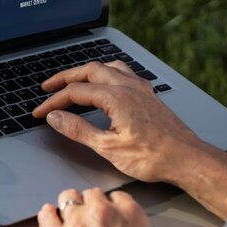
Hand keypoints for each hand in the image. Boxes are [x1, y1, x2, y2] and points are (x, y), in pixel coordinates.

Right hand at [32, 61, 222, 184]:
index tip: (40, 112)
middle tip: (48, 87)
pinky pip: (124, 73)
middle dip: (65, 78)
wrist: (186, 158)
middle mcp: (128, 87)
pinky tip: (107, 83)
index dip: (53, 102)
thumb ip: (78, 130)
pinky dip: (107, 73)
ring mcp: (140, 88)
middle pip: (89, 71)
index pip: (75, 93)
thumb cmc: (152, 157)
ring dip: (86, 72)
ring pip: (107, 68)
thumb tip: (56, 118)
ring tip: (74, 81)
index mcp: (115, 97)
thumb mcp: (108, 148)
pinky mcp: (148, 95)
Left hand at [37, 187, 164, 226]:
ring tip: (69, 219)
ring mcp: (76, 224)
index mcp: (131, 216)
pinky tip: (50, 219)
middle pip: (92, 195)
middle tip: (90, 221)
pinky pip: (46, 216)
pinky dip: (48, 215)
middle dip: (91, 206)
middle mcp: (102, 213)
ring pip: (68, 198)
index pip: (119, 196)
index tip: (110, 214)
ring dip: (69, 207)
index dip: (113, 206)